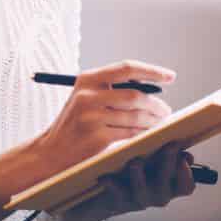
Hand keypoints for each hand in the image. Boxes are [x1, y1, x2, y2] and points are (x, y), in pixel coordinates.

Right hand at [31, 60, 175, 179]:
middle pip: (134, 94)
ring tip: (160, 122)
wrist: (50, 151)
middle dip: (155, 103)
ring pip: (134, 115)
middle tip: (166, 110)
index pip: (126, 68)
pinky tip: (148, 133)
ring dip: (152, 120)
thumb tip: (153, 86)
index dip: (152, 71)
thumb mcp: (86, 96)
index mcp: (88, 79)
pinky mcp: (96, 137)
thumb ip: (113, 88)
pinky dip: (142, 132)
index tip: (170, 76)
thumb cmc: (75, 122)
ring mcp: (90, 116)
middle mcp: (87, 95)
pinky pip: (129, 132)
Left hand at [61, 144, 195, 220]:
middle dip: (167, 165)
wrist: (110, 193)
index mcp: (171, 186)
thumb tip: (185, 154)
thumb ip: (173, 156)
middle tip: (167, 147)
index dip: (187, 175)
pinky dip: (111, 184)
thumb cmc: (141, 170)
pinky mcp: (119, 203)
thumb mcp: (159, 162)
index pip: (186, 187)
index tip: (183, 159)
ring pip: (142, 191)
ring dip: (139, 175)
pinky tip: (105, 176)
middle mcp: (158, 197)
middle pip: (165, 185)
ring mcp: (139, 201)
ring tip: (135, 161)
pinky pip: (116, 194)